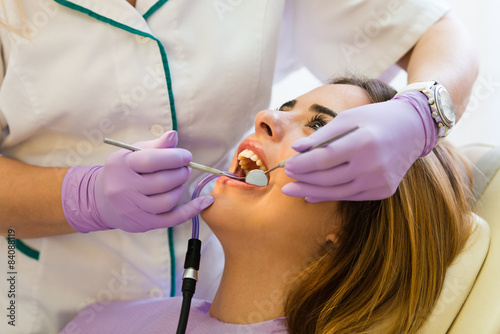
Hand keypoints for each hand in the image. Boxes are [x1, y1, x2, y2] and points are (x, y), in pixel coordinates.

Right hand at [62, 131, 213, 232]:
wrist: (100, 200)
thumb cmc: (124, 171)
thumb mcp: (133, 153)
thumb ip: (155, 146)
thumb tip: (174, 135)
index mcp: (122, 165)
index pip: (151, 161)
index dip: (174, 158)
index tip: (186, 156)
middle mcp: (124, 188)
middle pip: (162, 182)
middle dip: (180, 173)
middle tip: (185, 168)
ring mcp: (132, 208)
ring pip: (167, 201)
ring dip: (180, 188)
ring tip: (180, 180)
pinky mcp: (142, 223)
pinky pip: (172, 219)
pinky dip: (192, 210)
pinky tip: (206, 201)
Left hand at [282, 91, 436, 200]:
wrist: (413, 128)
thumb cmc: (375, 118)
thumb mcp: (348, 118)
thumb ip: (322, 135)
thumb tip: (296, 149)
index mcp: (363, 142)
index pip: (324, 159)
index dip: (302, 164)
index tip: (286, 165)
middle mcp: (373, 165)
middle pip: (328, 178)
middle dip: (303, 179)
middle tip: (285, 179)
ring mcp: (380, 181)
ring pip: (337, 191)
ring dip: (311, 191)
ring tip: (291, 191)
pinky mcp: (383, 191)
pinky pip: (350, 197)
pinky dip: (329, 196)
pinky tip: (311, 195)